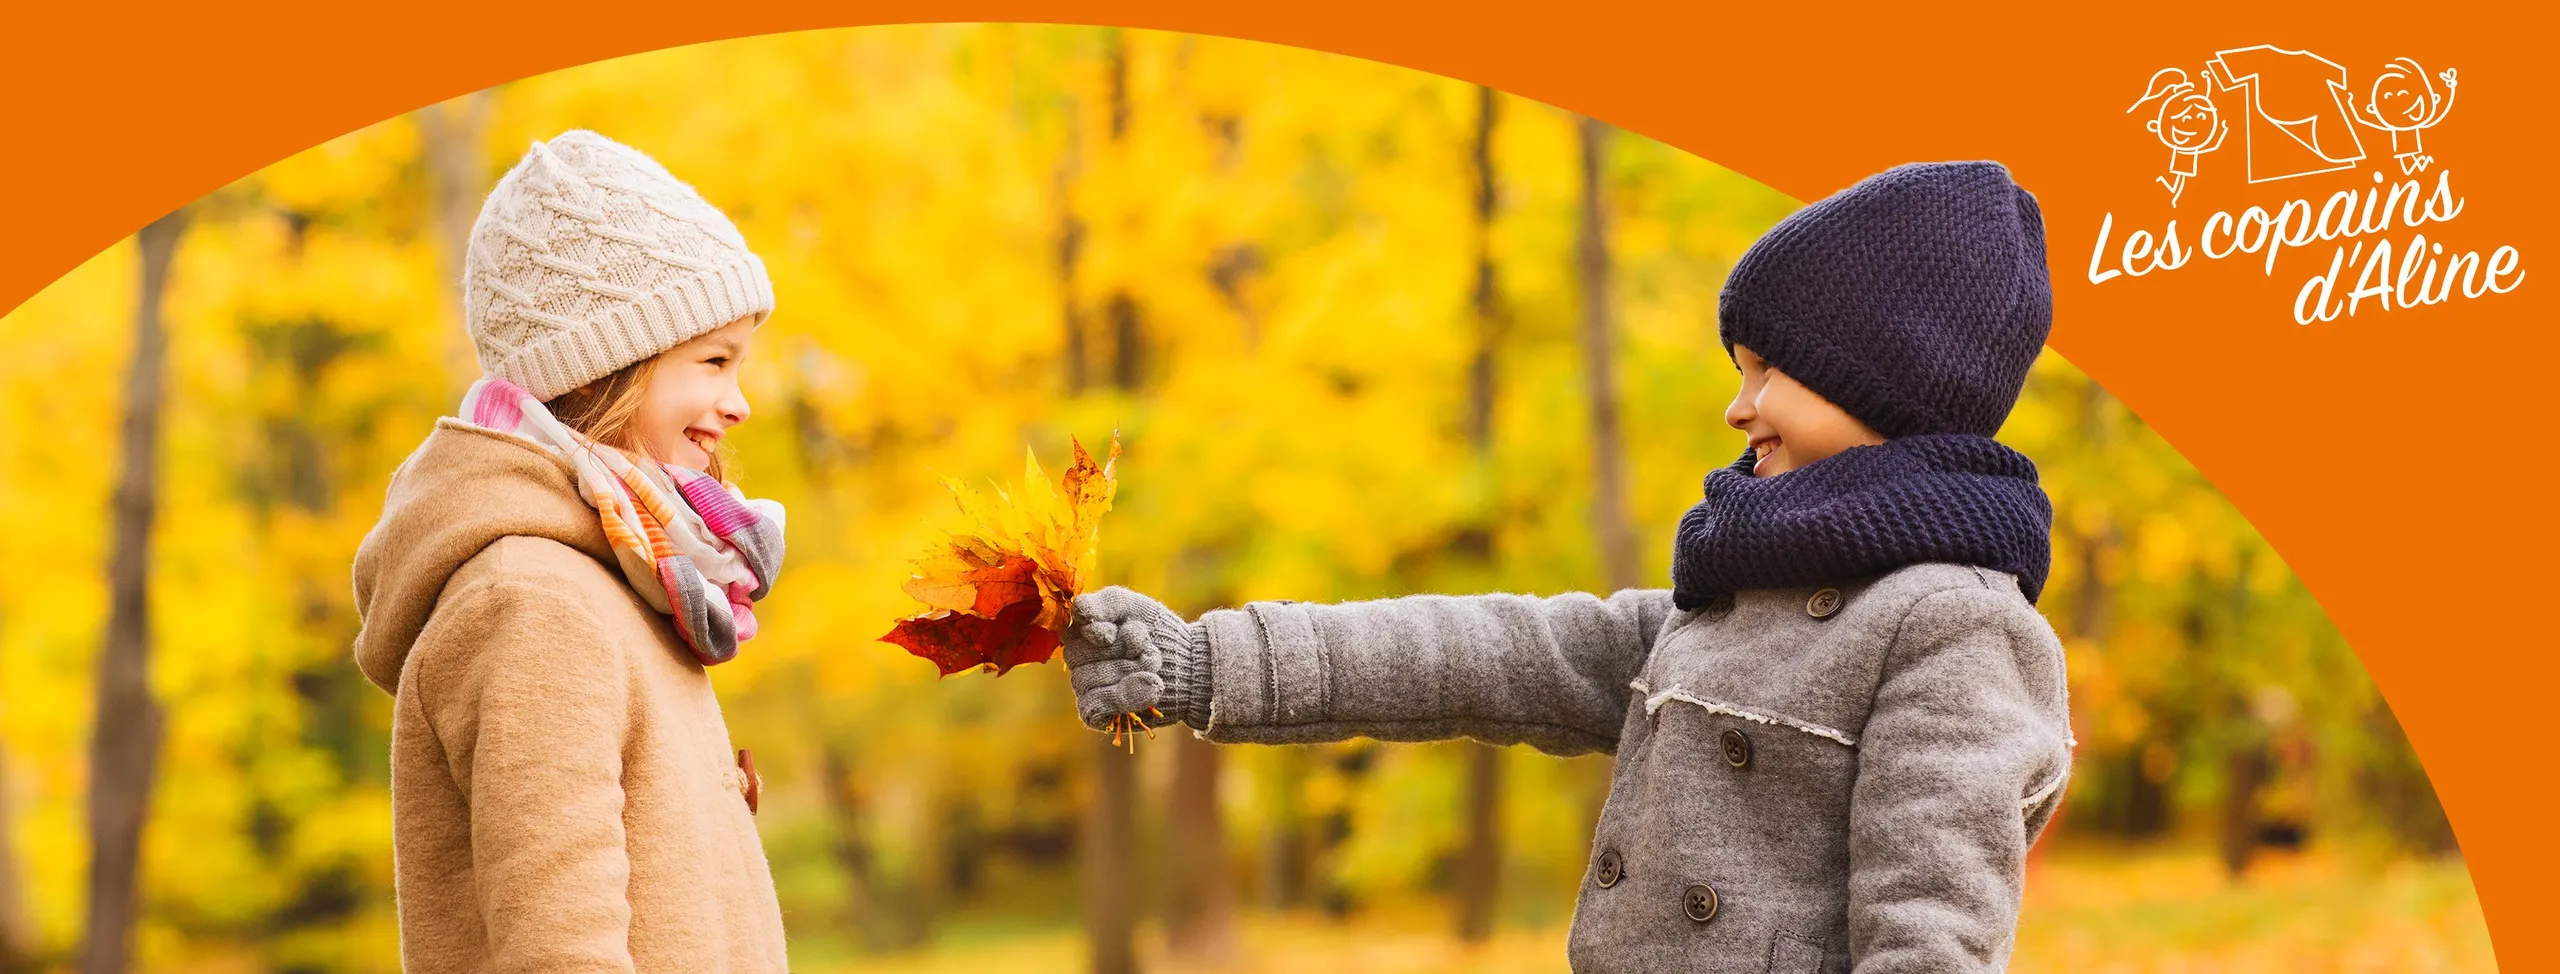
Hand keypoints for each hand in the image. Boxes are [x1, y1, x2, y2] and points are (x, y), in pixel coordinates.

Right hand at [1063, 586, 1201, 731]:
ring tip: (1155, 666)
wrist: (1186, 664)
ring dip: (1134, 669)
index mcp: (1080, 630)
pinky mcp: (1095, 712)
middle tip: (1149, 648)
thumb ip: (1106, 603)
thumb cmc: (1156, 632)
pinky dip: (1127, 696)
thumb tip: (1079, 611)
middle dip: (1127, 647)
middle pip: (1081, 653)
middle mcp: (1077, 660)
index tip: (1136, 626)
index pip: (1076, 625)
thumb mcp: (1134, 607)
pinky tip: (1153, 686)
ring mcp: (1084, 687)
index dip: (1104, 627)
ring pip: (1090, 679)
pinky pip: (1095, 706)